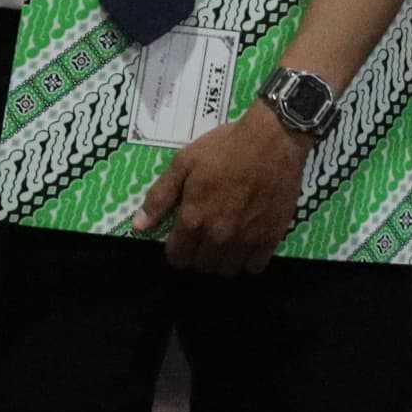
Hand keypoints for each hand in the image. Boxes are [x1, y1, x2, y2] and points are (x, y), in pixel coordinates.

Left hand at [132, 102, 310, 273]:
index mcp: (194, 219)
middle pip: (201, 266)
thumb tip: (139, 225)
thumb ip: (160, 197)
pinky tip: (244, 245)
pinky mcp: (271, 238)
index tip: (179, 240)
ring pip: (227, 270)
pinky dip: (247, 261)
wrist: (272, 141)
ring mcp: (247, 240)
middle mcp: (219, 236)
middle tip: (200, 239)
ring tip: (221, 244)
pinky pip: (255, 266)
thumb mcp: (183, 163)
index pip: (177, 256)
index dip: (175, 251)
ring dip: (220, 261)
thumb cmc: (224, 148)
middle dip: (196, 256)